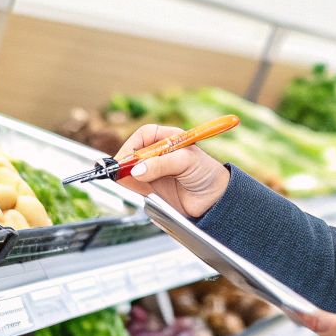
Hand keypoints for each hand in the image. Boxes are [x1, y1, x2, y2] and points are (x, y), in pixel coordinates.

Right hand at [113, 124, 231, 217]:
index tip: (127, 158)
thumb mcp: (187, 162)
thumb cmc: (207, 173)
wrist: (215, 199)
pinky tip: (127, 186)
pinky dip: (127, 185)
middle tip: (120, 171)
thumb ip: (162, 164)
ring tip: (121, 179)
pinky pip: (133, 185)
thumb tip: (137, 170)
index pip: (144, 135)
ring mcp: (153, 171)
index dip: (133, 144)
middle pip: (133, 152)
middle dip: (125, 161)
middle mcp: (158, 154)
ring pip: (130, 169)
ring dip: (124, 174)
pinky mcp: (151, 188)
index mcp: (168, 139)